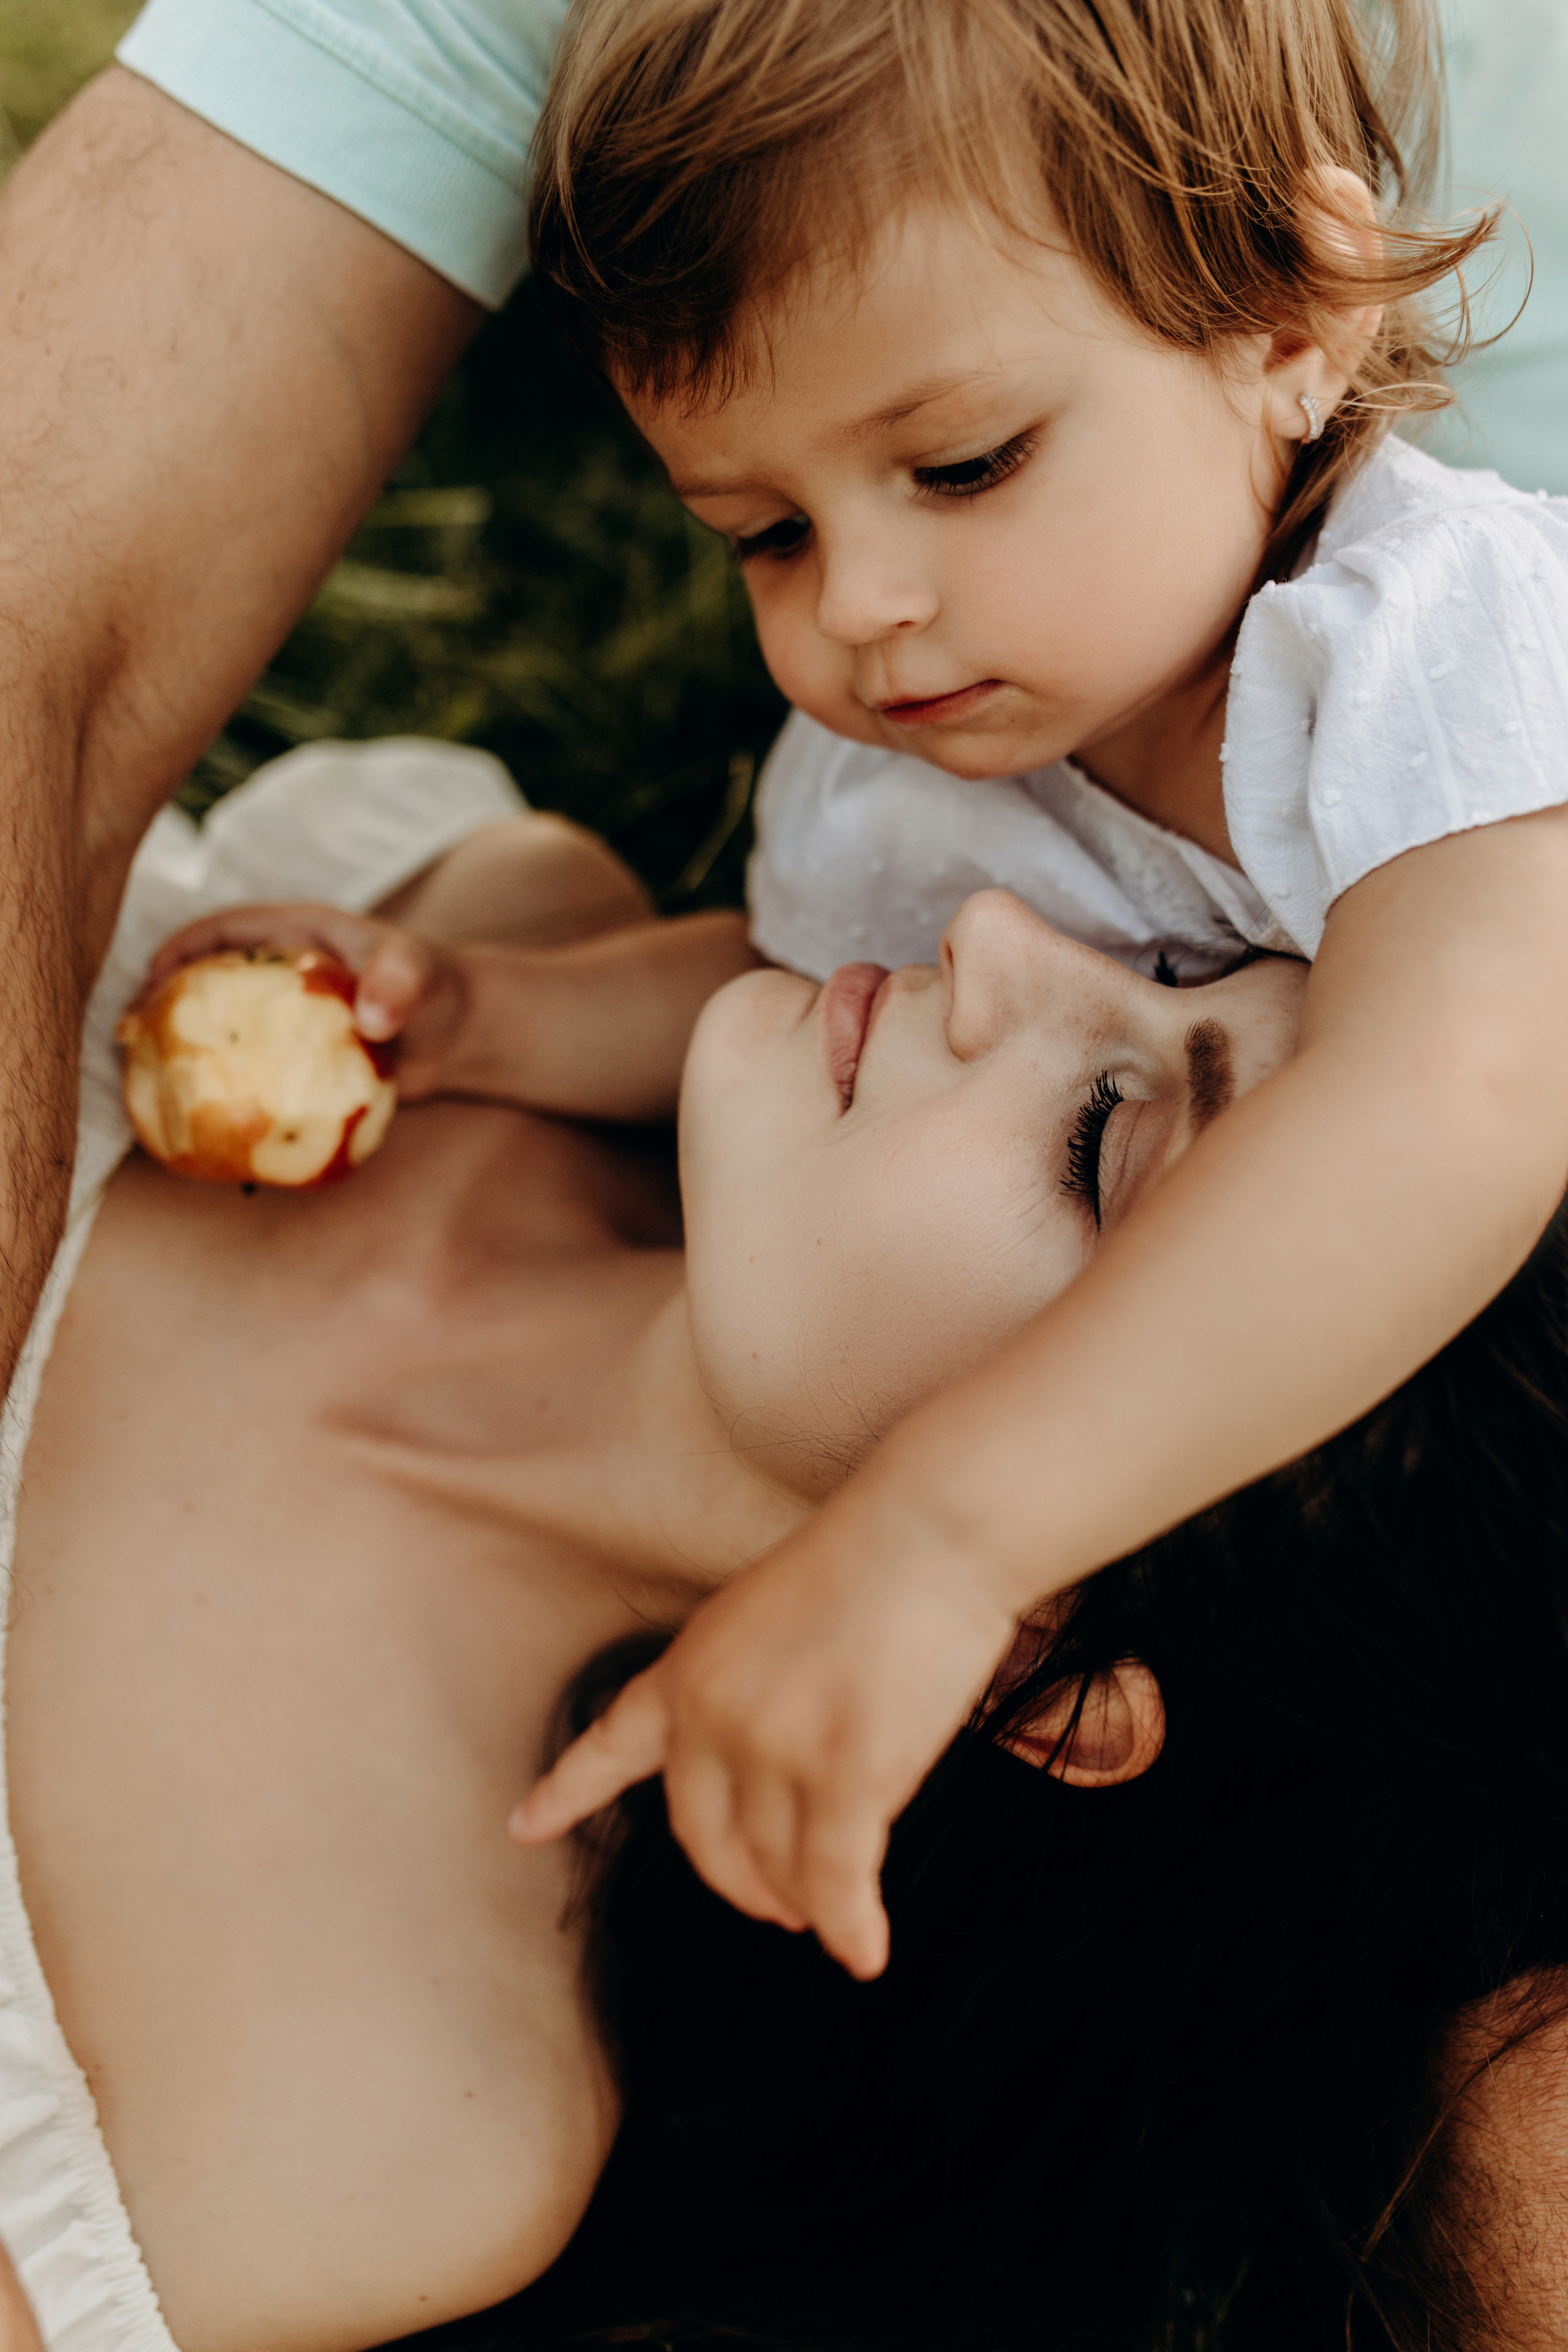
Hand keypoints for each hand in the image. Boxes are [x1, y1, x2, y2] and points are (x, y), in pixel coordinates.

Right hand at [142, 904, 469, 1099]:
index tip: (152, 979)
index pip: (222, 931)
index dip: (180, 949)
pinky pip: (248, 1076)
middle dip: (158, 1006)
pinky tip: (200, 1127)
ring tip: (144, 1084)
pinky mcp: (293, 1063)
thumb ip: (398, 982)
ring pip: (218, 1032)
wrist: (462, 1036)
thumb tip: (370, 1018)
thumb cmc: (439, 989)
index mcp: (293, 936)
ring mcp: (283, 1022)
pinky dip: (222, 1095)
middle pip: (202, 983)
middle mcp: (277, 976)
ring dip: (178, 1053)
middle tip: (129, 1041)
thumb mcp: (421, 974)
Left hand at [510, 1496, 1018, 1978]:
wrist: (929, 1531)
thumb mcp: (766, 1621)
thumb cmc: (869, 1564)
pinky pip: (838, 1882)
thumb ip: (746, 1697)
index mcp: (686, 1671)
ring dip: (804, 1902)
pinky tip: (864, 1952)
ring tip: (830, 1915)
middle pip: (706, 1840)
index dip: (566, 1794)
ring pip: (778, 1866)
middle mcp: (713, 1718)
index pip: (609, 1744)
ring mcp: (775, 1749)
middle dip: (742, 1884)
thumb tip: (774, 1782)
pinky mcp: (846, 1775)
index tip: (523, 1828)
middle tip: (777, 1907)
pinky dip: (850, 1928)